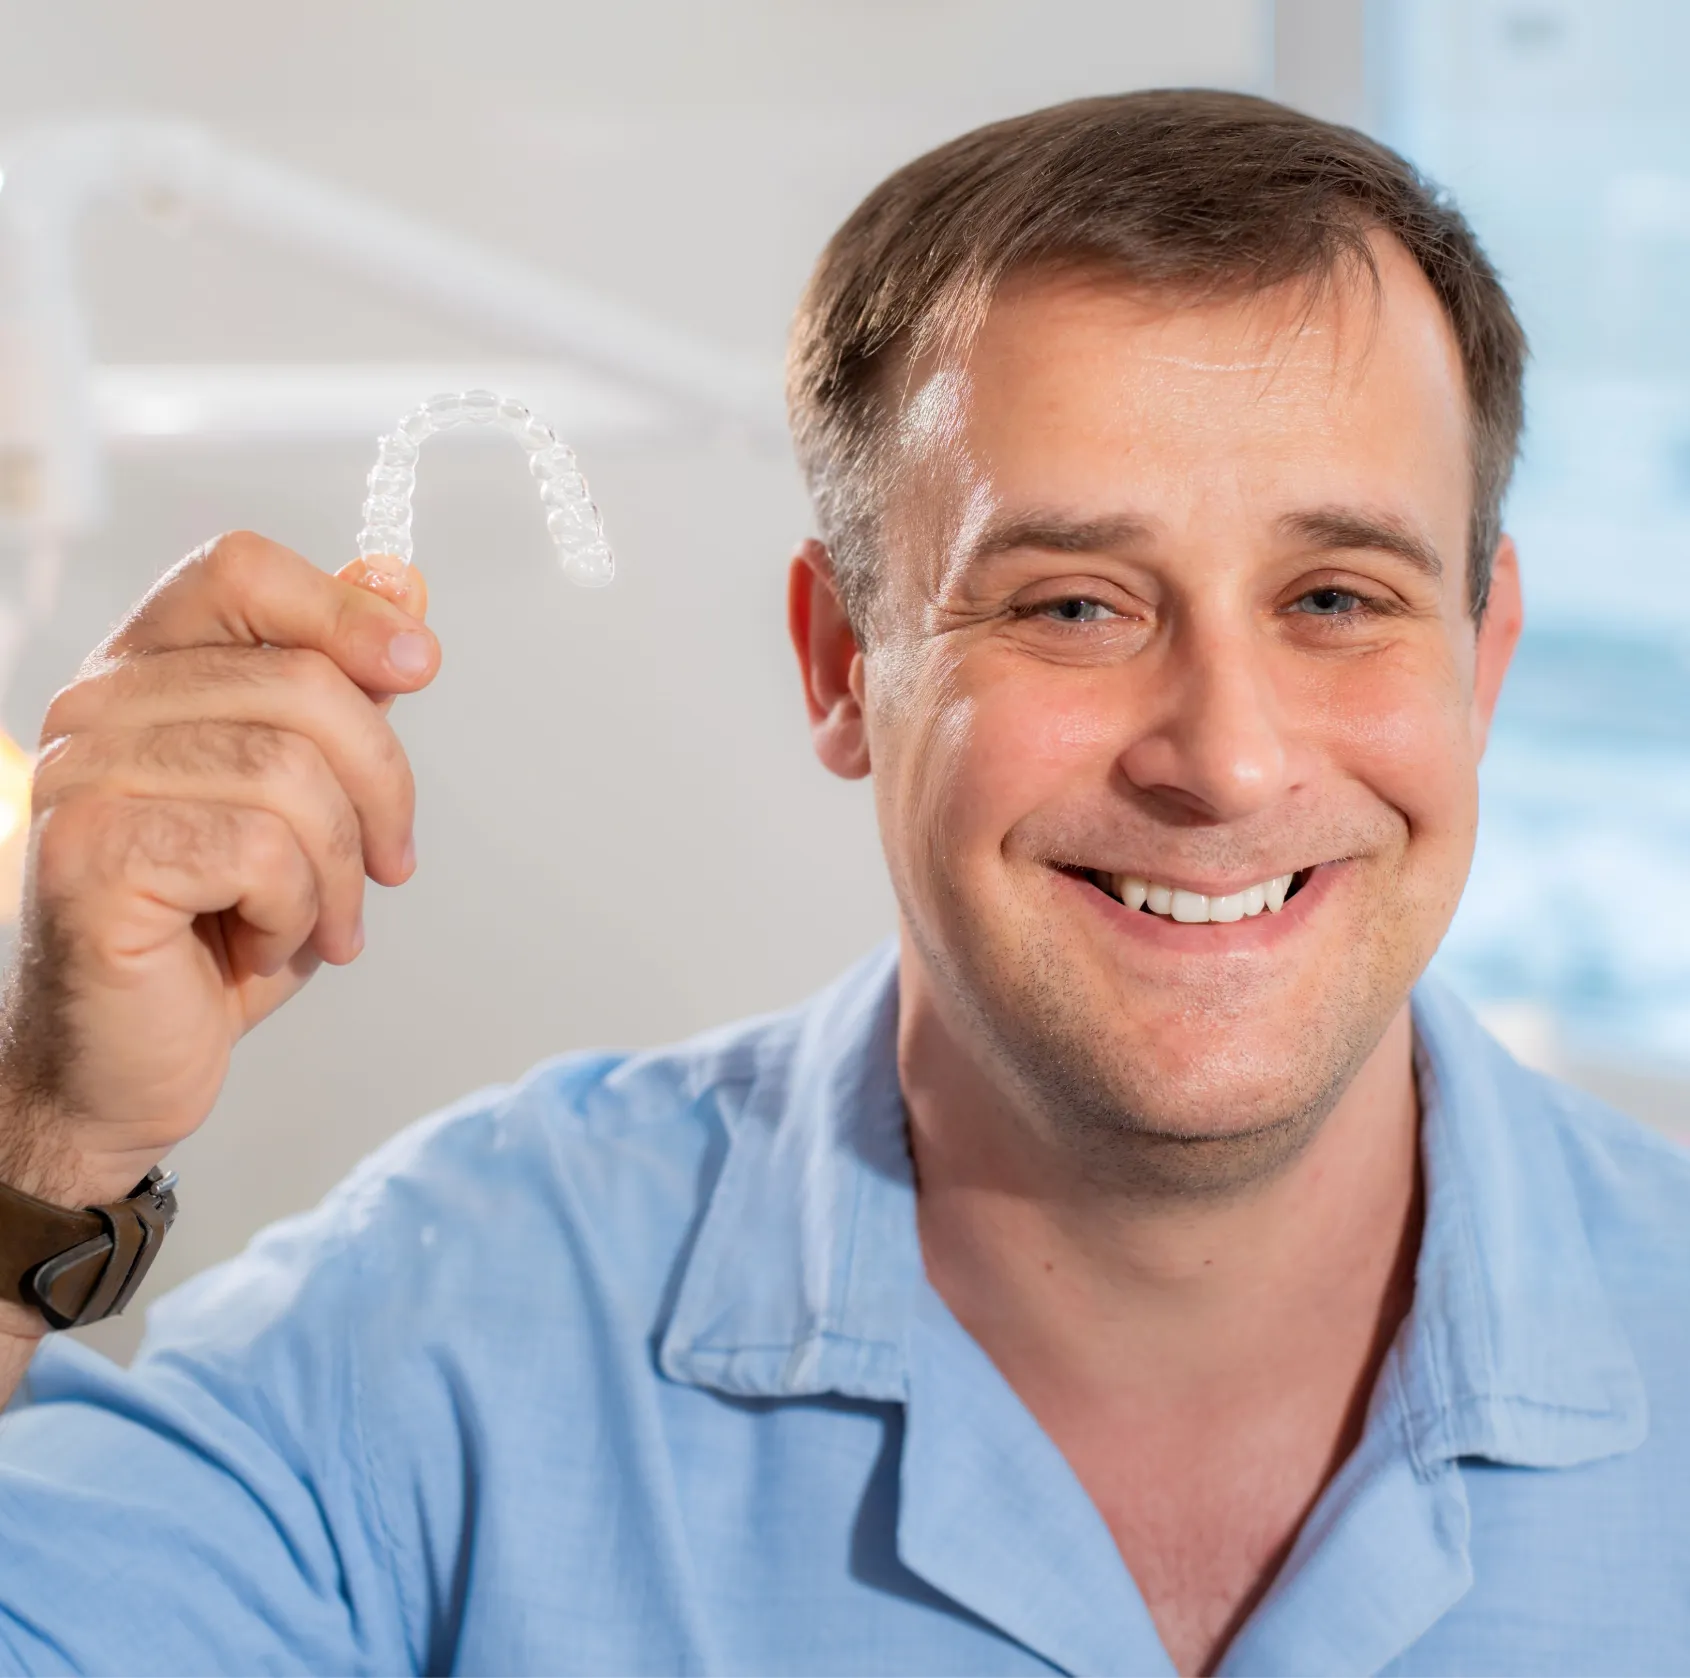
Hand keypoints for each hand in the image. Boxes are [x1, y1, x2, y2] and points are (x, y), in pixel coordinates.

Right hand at [0, 533, 438, 1222]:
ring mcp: (82, 779)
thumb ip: (344, 691)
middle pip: (302, 682)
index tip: (419, 666)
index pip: (239, 571)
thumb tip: (398, 583)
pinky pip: (259, 846)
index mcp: (145, 676)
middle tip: (388, 867)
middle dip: (382, 787)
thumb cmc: (217, 932)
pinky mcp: (90, 855)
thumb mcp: (307, 800)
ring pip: (290, 769)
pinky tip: (263, 945)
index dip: (344, 608)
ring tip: (320, 921)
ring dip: (339, 868)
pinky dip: (295, 908)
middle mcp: (95, 710)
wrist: (128, 1065)